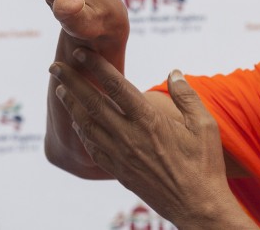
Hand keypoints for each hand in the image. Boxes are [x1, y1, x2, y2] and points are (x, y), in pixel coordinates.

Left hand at [51, 49, 255, 229]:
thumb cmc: (204, 164)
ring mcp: (121, 155)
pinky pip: (93, 148)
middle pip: (92, 103)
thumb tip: (174, 72)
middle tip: (54, 67)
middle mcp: (129, 136)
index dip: (96, 66)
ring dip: (71, 105)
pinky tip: (77, 123)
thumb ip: (186, 95)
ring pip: (87, 125)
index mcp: (149, 120)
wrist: (197, 207)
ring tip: (59, 90)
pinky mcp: (119, 171)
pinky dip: (81, 132)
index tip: (80, 52)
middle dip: (71, 82)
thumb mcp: (205, 125)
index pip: (116, 86)